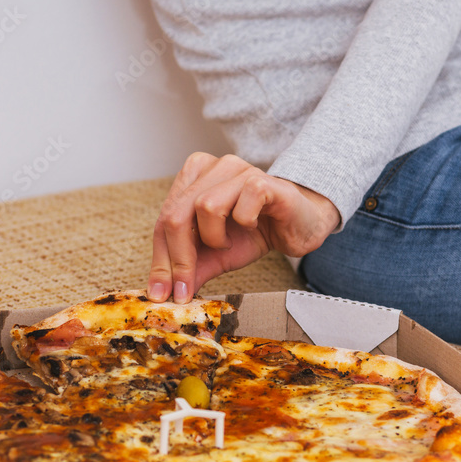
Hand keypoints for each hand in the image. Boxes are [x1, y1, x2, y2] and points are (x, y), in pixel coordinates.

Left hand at [148, 153, 340, 302]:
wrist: (300, 226)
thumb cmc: (256, 233)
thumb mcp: (216, 255)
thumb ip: (191, 267)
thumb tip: (164, 292)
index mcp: (193, 179)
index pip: (163, 221)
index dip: (160, 260)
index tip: (161, 294)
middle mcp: (212, 168)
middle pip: (176, 215)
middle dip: (178, 260)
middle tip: (184, 290)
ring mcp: (238, 170)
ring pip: (205, 207)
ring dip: (215, 238)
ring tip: (229, 243)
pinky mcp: (263, 180)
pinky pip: (241, 208)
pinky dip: (245, 224)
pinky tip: (253, 226)